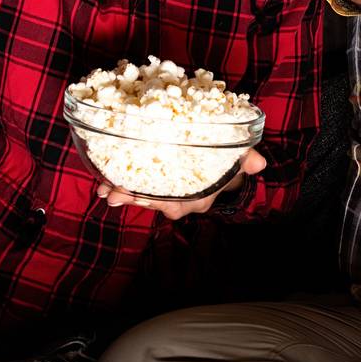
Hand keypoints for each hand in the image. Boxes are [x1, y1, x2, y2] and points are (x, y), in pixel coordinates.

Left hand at [96, 148, 265, 219]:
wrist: (218, 166)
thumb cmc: (224, 163)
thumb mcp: (235, 160)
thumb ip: (244, 159)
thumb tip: (258, 162)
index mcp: (199, 195)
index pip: (179, 202)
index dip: (161, 201)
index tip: (145, 197)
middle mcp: (180, 201)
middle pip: (153, 202)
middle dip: (131, 197)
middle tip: (112, 192)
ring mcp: (163, 195)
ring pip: (138, 197)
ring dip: (119, 192)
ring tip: (103, 188)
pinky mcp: (149, 185)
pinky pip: (131, 189)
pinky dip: (116, 184)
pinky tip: (101, 180)